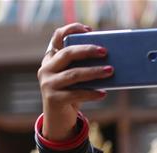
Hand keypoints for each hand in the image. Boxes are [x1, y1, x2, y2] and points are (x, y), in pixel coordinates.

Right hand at [38, 23, 112, 140]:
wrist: (58, 118)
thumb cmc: (72, 92)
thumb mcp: (75, 77)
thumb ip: (84, 67)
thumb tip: (109, 60)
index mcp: (51, 58)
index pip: (57, 37)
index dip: (71, 30)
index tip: (89, 29)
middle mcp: (46, 69)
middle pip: (67, 54)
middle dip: (87, 50)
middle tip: (105, 51)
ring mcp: (48, 84)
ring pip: (73, 74)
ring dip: (94, 72)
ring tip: (110, 71)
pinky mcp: (53, 99)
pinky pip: (76, 94)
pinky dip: (91, 93)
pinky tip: (103, 93)